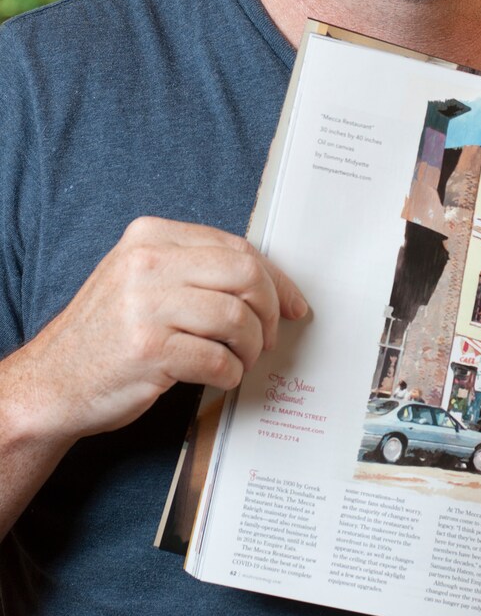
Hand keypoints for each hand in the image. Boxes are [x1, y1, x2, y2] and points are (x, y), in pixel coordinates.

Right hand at [6, 217, 307, 443]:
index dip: (277, 279)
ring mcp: (145, 305)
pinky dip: (230, 372)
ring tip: (242, 359)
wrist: (52, 381)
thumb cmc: (110, 331)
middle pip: (245, 275)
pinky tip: (220, 376)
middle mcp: (147, 262)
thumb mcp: (143, 277)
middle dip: (270, 310)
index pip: (238, 247)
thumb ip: (196, 268)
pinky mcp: (147, 350)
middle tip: (268, 337)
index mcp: (151, 234)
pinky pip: (218, 359)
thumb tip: (273, 284)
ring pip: (237, 318)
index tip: (294, 305)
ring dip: (252, 347)